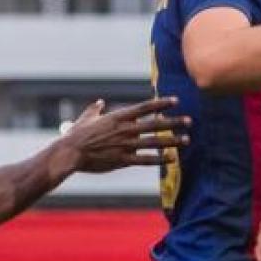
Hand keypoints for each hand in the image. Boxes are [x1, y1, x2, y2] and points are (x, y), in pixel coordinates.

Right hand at [54, 98, 190, 174]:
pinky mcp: (123, 159)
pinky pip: (145, 159)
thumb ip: (95, 109)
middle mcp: (125, 129)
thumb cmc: (76, 135)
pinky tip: (172, 159)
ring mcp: (125, 145)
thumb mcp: (86, 118)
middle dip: (174, 122)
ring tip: (187, 140)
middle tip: (189, 121)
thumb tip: (100, 102)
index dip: (162, 103)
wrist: (70, 153)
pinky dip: (160, 159)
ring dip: (172, 141)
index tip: (176, 101)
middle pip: (155, 124)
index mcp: (118, 117)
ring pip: (154, 142)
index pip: (145, 107)